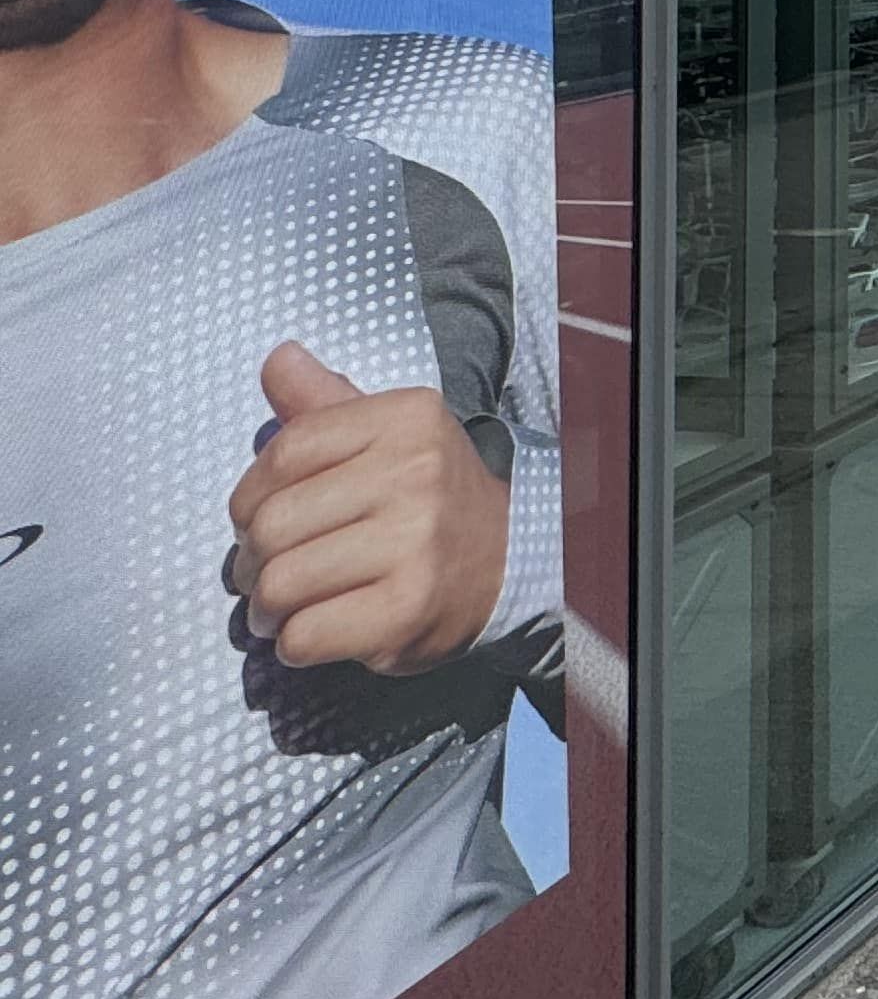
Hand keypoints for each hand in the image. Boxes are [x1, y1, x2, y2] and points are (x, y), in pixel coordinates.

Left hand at [225, 342, 510, 676]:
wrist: (506, 562)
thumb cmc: (426, 496)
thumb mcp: (387, 434)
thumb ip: (324, 402)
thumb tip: (277, 356)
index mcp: (407, 419)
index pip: (283, 452)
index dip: (252, 494)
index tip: (264, 516)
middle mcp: (416, 474)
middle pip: (272, 525)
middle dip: (251, 560)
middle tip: (269, 571)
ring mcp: (416, 545)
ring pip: (280, 585)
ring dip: (266, 607)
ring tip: (285, 606)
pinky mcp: (408, 611)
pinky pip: (304, 635)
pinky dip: (294, 642)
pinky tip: (316, 630)